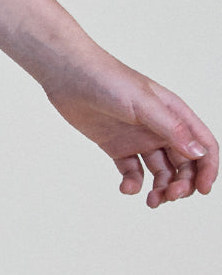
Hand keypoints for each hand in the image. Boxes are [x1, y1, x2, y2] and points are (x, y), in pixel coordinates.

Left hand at [43, 52, 217, 207]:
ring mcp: (138, 137)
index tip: (202, 190)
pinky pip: (132, 172)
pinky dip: (133, 184)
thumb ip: (170, 128)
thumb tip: (198, 153)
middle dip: (182, 184)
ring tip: (151, 201)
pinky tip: (126, 188)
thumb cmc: (106, 78)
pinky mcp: (117, 146)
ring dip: (161, 188)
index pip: (203, 145)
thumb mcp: (142, 103)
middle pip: (184, 164)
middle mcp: (159, 127)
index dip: (207, 168)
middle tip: (169, 195)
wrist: (66, 73)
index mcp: (173, 113)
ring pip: (161, 172)